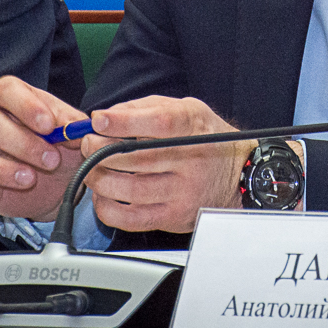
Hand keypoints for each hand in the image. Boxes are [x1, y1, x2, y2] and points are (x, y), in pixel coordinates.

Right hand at [0, 76, 88, 219]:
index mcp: (8, 98)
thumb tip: (76, 128)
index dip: (27, 106)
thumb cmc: (59, 144)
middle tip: (51, 160)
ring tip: (29, 179)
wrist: (56, 180)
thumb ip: (74, 126)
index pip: (7, 90)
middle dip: (22, 143)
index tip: (50, 126)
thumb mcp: (72, 131)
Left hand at [79, 96, 251, 233]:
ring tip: (92, 169)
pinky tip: (104, 195)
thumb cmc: (209, 139)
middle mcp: (189, 161)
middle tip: (88, 144)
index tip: (99, 120)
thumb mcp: (187, 109)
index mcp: (192, 127)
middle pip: (136, 158)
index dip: (123, 122)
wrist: (240, 175)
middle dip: (99, 150)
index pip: (157, 123)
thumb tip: (107, 116)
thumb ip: (146, 108)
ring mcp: (182, 192)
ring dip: (99, 178)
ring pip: (128, 189)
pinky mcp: (173, 217)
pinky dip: (107, 208)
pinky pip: (130, 219)